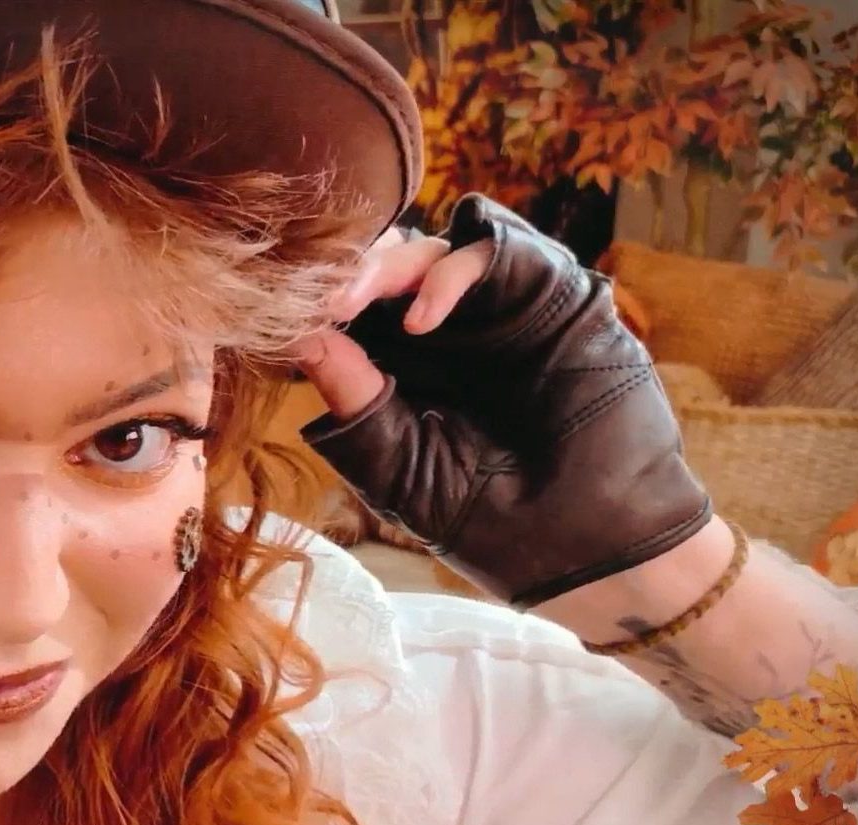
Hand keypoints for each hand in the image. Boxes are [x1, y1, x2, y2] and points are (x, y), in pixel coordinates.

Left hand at [292, 192, 712, 609]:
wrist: (584, 543)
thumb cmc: (486, 515)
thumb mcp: (398, 464)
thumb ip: (352, 402)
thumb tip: (297, 337)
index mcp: (401, 365)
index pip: (349, 310)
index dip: (314, 304)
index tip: (273, 314)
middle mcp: (446, 328)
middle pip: (383, 268)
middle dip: (341, 275)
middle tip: (310, 296)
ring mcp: (497, 308)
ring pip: (432, 247)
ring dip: (386, 263)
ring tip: (350, 300)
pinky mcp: (550, 295)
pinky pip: (496, 250)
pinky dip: (449, 272)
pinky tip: (421, 319)